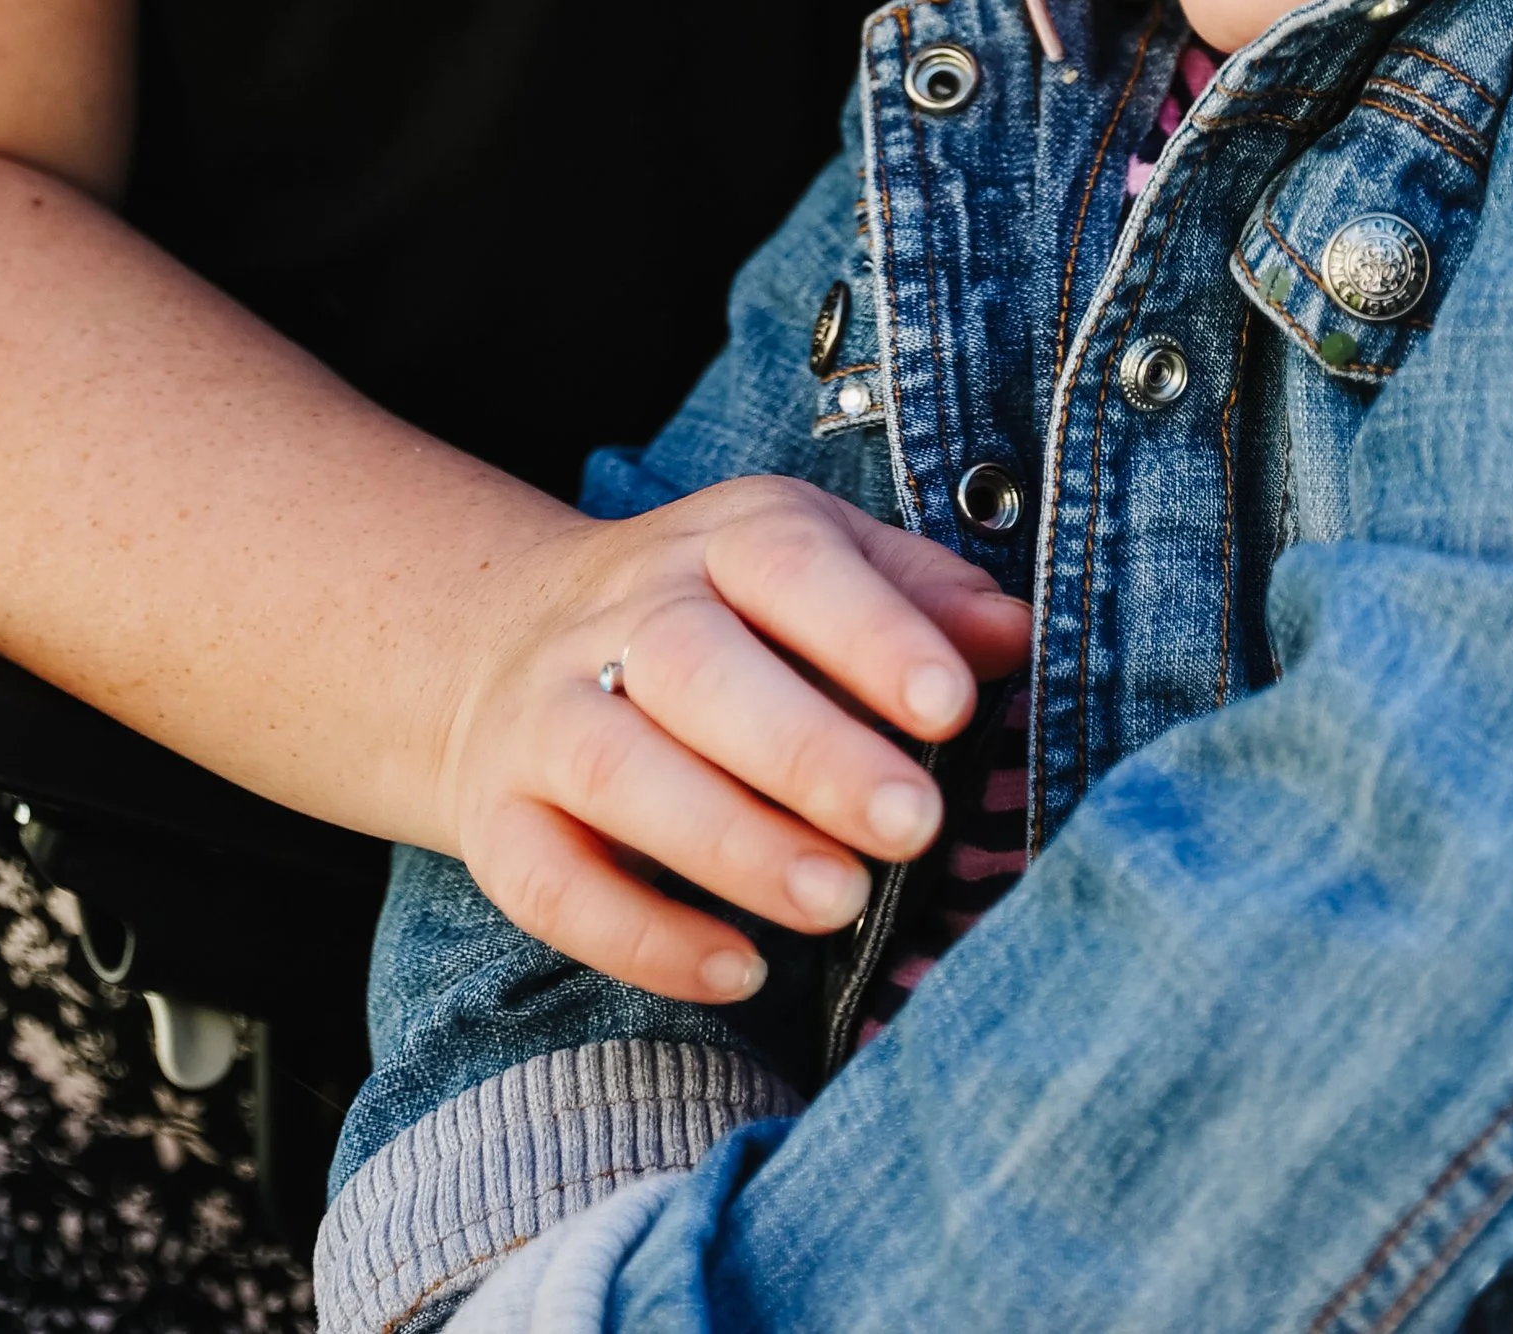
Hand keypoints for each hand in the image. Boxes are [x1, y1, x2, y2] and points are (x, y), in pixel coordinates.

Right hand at [439, 475, 1029, 1003]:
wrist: (510, 639)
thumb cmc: (721, 615)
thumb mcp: (819, 567)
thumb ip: (920, 595)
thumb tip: (1014, 635)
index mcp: (720, 542)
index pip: (788, 561)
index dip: (870, 630)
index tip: (953, 702)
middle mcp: (624, 617)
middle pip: (700, 670)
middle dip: (810, 753)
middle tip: (912, 826)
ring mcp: (548, 716)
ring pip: (623, 774)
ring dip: (734, 847)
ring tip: (839, 901)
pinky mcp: (499, 818)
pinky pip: (552, 884)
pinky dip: (641, 936)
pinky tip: (737, 969)